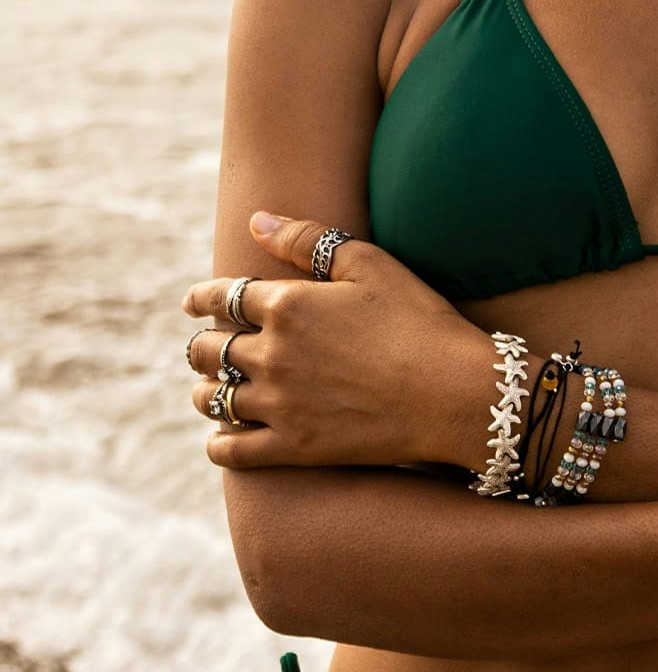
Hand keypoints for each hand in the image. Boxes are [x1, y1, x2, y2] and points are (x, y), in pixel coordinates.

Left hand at [182, 212, 489, 468]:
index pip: (223, 297)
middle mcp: (272, 354)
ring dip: (204, 390)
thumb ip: (306, 239)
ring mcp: (279, 405)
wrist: (452, 392)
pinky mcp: (293, 448)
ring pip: (213, 398)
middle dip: (202, 344)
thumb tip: (256, 221)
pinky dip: (218, 443)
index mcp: (287, 305)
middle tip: (204, 346)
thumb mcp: (369, 264)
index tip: (191, 302)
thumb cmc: (418, 320)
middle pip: (210, 349)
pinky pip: (232, 450)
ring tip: (208, 389)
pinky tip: (222, 436)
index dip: (201, 297)